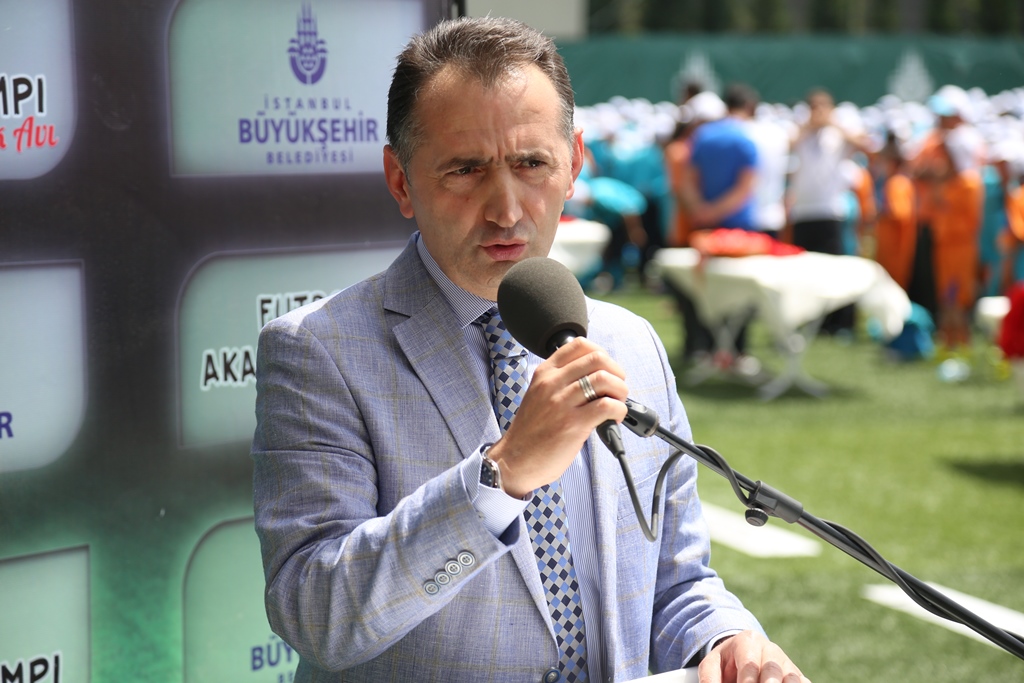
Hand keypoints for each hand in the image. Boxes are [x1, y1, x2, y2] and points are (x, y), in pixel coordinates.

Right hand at [487, 337, 627, 497]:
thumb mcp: (539, 395)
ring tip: (617, 404)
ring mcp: (561, 403)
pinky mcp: (572, 424)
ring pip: (604, 379)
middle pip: (597, 359)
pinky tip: (614, 418)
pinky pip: (607, 406)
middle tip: (617, 389)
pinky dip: (619, 410)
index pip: (579, 345)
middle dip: (617, 372)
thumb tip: (597, 378)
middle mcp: (552, 383)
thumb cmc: (531, 432)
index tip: (607, 370)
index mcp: (545, 373)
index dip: (602, 354)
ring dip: (620, 391)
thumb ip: (562, 383)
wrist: (514, 460)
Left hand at [699, 630, 809, 682]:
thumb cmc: (726, 662)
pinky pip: (804, 682)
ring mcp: (786, 663)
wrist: (744, 655)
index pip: (749, 663)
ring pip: (793, 677)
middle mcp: (770, 650)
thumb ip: (709, 678)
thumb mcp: (712, 665)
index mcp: (747, 641)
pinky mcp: (798, 676)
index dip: (747, 681)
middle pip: (773, 669)